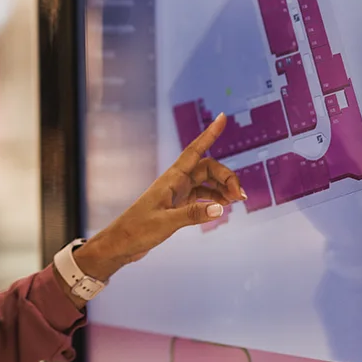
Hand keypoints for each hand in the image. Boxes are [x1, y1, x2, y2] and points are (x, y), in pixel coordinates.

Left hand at [75, 114, 245, 281]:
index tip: (221, 117)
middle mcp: (175, 182)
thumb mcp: (166, 222)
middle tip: (240, 196)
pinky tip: (222, 207)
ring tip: (236, 202)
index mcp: (171, 178)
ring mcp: (176, 193)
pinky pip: (201, 195)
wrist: (121, 244)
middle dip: (226, 177)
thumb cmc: (137, 230)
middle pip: (207, 168)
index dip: (209, 134)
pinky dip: (214, 198)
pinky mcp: (177, 205)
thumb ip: (193, 214)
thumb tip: (221, 208)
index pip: (195, 150)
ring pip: (206, 182)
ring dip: (222, 188)